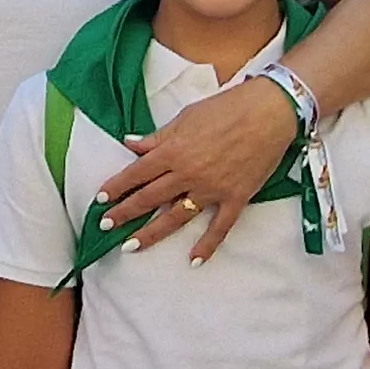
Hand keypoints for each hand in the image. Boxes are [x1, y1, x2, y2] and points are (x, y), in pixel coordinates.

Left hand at [87, 79, 303, 263]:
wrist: (269, 112)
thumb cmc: (227, 108)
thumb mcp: (186, 117)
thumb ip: (157, 137)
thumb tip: (130, 144)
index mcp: (173, 151)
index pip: (136, 173)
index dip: (116, 187)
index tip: (100, 199)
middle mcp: (187, 173)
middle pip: (149, 198)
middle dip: (125, 213)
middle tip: (106, 225)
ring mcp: (211, 189)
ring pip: (175, 217)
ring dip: (151, 233)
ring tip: (131, 246)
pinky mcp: (235, 198)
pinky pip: (219, 227)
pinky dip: (207, 245)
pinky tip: (194, 261)